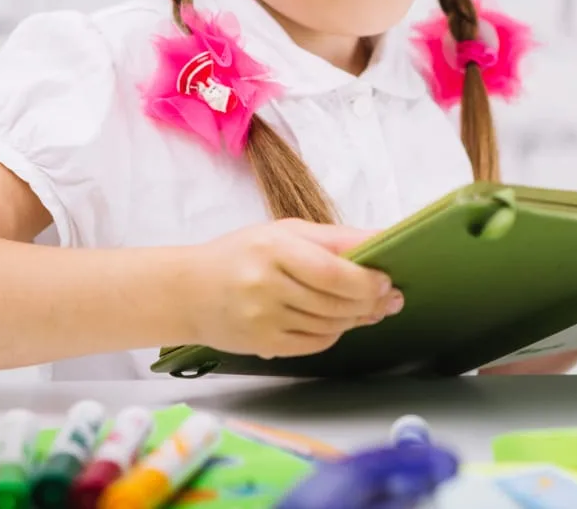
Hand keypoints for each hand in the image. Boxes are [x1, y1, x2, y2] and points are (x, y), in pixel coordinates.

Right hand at [179, 219, 402, 358]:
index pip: (333, 272)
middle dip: (370, 302)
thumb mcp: (285, 232)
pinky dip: (334, 333)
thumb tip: (384, 239)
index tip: (386, 281)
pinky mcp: (263, 344)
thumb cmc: (242, 254)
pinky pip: (315, 343)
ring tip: (367, 308)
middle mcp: (266, 284)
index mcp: (275, 249)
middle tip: (388, 298)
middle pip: (335, 302)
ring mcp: (264, 318)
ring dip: (356, 318)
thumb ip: (335, 238)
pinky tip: (338, 321)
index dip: (366, 281)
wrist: (188, 291)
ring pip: (330, 324)